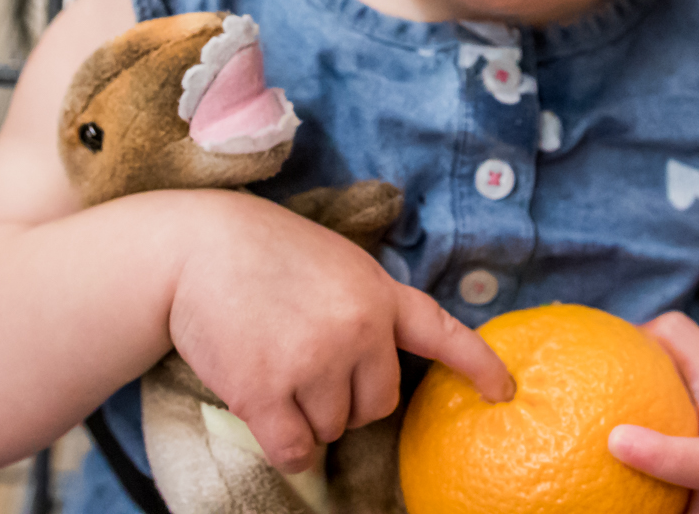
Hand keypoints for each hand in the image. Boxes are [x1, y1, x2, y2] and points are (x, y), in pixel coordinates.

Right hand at [168, 194, 512, 475]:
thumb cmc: (261, 252)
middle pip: (377, 404)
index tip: (504, 391)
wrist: (194, 247)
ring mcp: (315, 361)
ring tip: (274, 362)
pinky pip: (296, 450)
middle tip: (307, 362)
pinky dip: (285, 443)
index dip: (478, 366)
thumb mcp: (335, 260)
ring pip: (333, 428)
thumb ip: (366, 304)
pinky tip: (265, 408)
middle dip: (347, 397)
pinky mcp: (269, 390)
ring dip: (308, 414)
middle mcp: (358, 328)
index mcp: (378, 291)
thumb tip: (379, 359)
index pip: (443, 332)